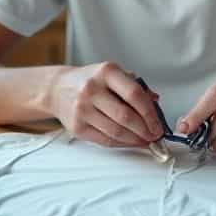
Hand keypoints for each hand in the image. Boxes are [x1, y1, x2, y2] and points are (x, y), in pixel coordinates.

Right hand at [50, 62, 164, 147]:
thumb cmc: (91, 81)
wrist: (58, 88)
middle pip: (125, 116)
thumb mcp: (113, 75)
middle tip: (154, 135)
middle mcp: (92, 89)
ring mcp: (82, 109)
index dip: (150, 112)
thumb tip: (156, 101)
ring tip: (145, 140)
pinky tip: (130, 142)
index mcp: (106, 72)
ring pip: (116, 131)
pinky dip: (122, 143)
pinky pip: (105, 140)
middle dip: (145, 130)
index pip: (134, 94)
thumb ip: (135, 86)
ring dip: (135, 140)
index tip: (158, 123)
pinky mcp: (77, 127)